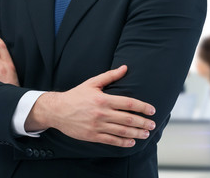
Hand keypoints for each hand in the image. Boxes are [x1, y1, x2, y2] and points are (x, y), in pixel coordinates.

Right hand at [25, 65, 155, 147]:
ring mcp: (97, 126)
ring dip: (136, 133)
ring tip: (145, 134)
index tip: (152, 110)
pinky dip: (122, 142)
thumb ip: (110, 76)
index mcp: (103, 99)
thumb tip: (125, 67)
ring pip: (121, 131)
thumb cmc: (75, 96)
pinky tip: (131, 142)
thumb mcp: (92, 83)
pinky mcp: (92, 135)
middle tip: (152, 125)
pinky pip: (111, 140)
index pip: (128, 103)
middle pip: (128, 119)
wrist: (57, 110)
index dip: (142, 107)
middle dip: (142, 123)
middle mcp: (101, 113)